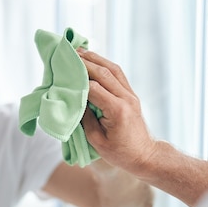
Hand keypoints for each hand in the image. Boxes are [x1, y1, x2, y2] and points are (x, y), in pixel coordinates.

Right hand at [78, 49, 157, 177]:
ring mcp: (131, 95)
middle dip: (85, 62)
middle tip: (68, 53)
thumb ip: (85, 119)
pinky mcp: (131, 94)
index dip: (78, 81)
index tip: (63, 74)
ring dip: (95, 58)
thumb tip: (74, 100)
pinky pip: (117, 74)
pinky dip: (104, 64)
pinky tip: (93, 60)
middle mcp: (126, 98)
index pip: (94, 88)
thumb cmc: (120, 153)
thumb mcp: (97, 141)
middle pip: (104, 73)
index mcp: (117, 111)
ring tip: (79, 51)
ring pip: (112, 69)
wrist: (144, 155)